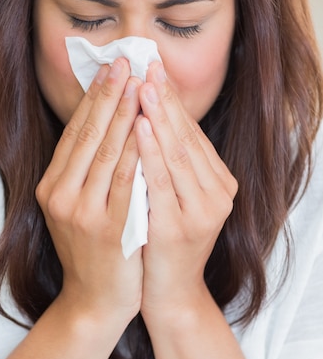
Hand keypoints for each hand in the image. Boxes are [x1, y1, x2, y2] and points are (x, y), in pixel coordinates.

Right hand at [36, 59, 143, 323]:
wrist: (95, 299)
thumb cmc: (92, 250)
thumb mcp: (77, 207)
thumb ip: (85, 171)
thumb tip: (103, 123)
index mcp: (52, 187)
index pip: (75, 133)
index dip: (94, 98)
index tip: (111, 68)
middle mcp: (60, 195)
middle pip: (89, 135)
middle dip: (110, 95)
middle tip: (127, 61)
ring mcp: (81, 212)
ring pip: (106, 153)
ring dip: (125, 114)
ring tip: (140, 83)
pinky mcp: (106, 228)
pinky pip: (125, 182)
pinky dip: (136, 152)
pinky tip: (148, 127)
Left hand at [135, 61, 237, 320]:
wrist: (168, 292)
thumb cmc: (163, 241)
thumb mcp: (173, 197)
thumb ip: (169, 163)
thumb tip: (150, 115)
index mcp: (219, 184)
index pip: (193, 134)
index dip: (172, 101)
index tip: (153, 70)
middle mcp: (218, 195)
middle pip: (187, 138)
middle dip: (164, 100)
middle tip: (147, 66)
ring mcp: (202, 211)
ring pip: (178, 154)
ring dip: (159, 117)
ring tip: (141, 86)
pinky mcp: (179, 227)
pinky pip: (161, 181)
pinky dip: (150, 151)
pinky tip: (138, 126)